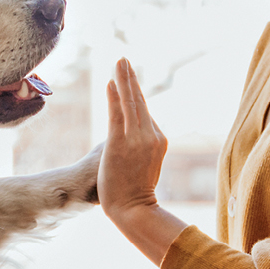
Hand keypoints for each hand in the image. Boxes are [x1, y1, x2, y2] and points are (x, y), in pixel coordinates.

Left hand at [99, 58, 167, 225]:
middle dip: (131, 78)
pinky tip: (111, 82)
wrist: (133, 209)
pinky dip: (114, 96)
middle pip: (140, 101)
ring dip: (124, 79)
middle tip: (124, 59)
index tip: (126, 79)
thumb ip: (142, 147)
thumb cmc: (135, 192)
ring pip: (130, 102)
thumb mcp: (146, 165)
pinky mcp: (120, 143)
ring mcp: (136, 138)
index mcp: (159, 139)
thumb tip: (134, 138)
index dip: (133, 95)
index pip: (144, 113)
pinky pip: (117, 114)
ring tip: (119, 61)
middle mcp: (151, 135)